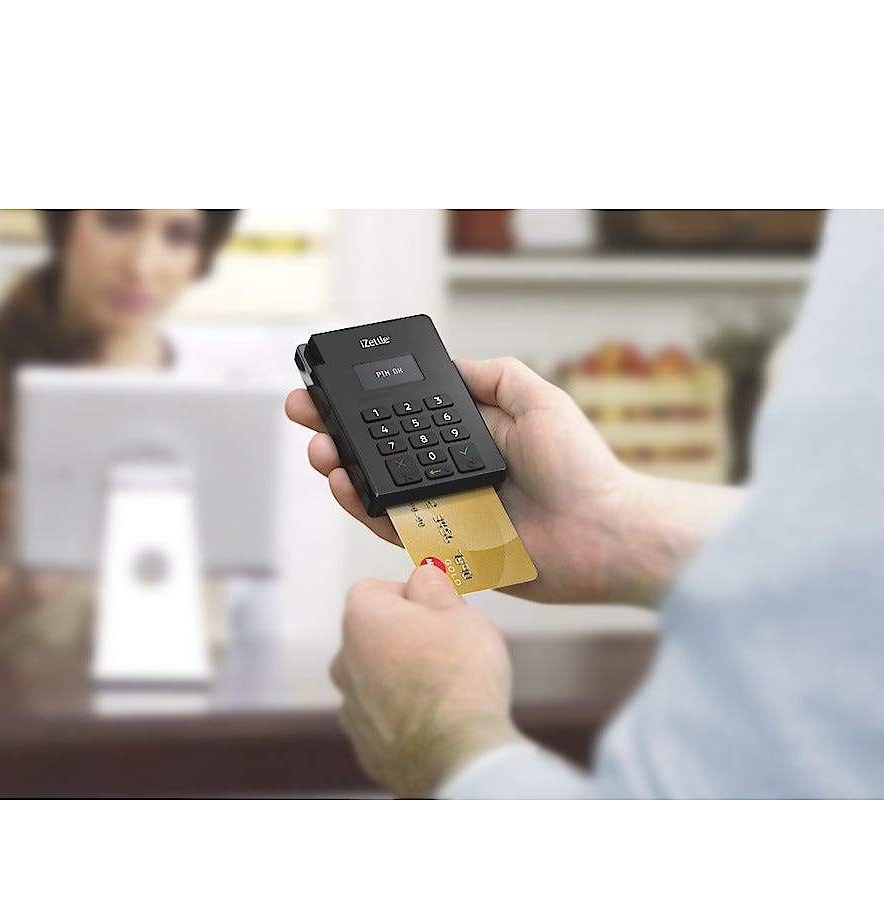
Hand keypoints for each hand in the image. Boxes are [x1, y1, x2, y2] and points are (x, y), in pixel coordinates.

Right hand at [287, 356, 684, 607]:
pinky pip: (392, 528)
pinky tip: (344, 485)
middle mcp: (451, 472)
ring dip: (342, 468)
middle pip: (380, 450)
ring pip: (377, 489)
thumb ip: (494, 378)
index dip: (367, 403)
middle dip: (338, 431)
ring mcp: (445, 510)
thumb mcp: (540, 401)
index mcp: (470, 438)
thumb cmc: (583, 470)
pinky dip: (363, 508)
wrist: (604, 533)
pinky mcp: (444, 547)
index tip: (332, 387)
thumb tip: (451, 362)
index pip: (405, 417)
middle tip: (305, 415)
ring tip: (320, 451)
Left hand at [332, 563, 521, 797]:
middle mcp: (346, 662)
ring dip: (402, 678)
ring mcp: (352, 707)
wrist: (458, 754)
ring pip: (377, 680)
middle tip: (449, 648)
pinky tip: (437, 721)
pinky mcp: (366, 745)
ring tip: (446, 689)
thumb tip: (424, 574)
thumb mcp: (460, 614)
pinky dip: (404, 717)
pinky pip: (384, 719)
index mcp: (362, 620)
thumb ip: (435, 588)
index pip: (374, 589)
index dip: (409, 594)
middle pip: (374, 636)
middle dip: (406, 638)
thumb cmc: (459, 679)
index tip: (437, 606)